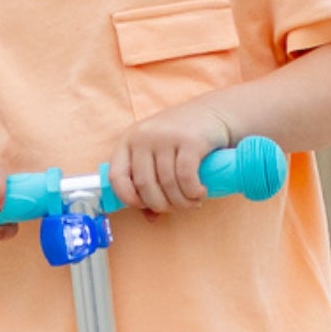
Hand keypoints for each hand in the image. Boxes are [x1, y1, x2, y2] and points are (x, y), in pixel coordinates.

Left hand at [108, 100, 234, 215]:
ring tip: (191, 204)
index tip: (144, 206)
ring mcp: (166, 137)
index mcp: (128, 141)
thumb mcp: (159, 156)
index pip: (116, 177)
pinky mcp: (190, 140)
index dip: (128, 198)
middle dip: (161, 205)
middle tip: (175, 208)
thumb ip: (151, 184)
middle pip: (144, 185)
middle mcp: (143, 137)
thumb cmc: (181, 140)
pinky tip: (199, 194)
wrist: (214, 112)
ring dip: (180, 202)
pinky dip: (192, 192)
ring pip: (167, 184)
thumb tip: (150, 218)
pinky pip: (186, 177)